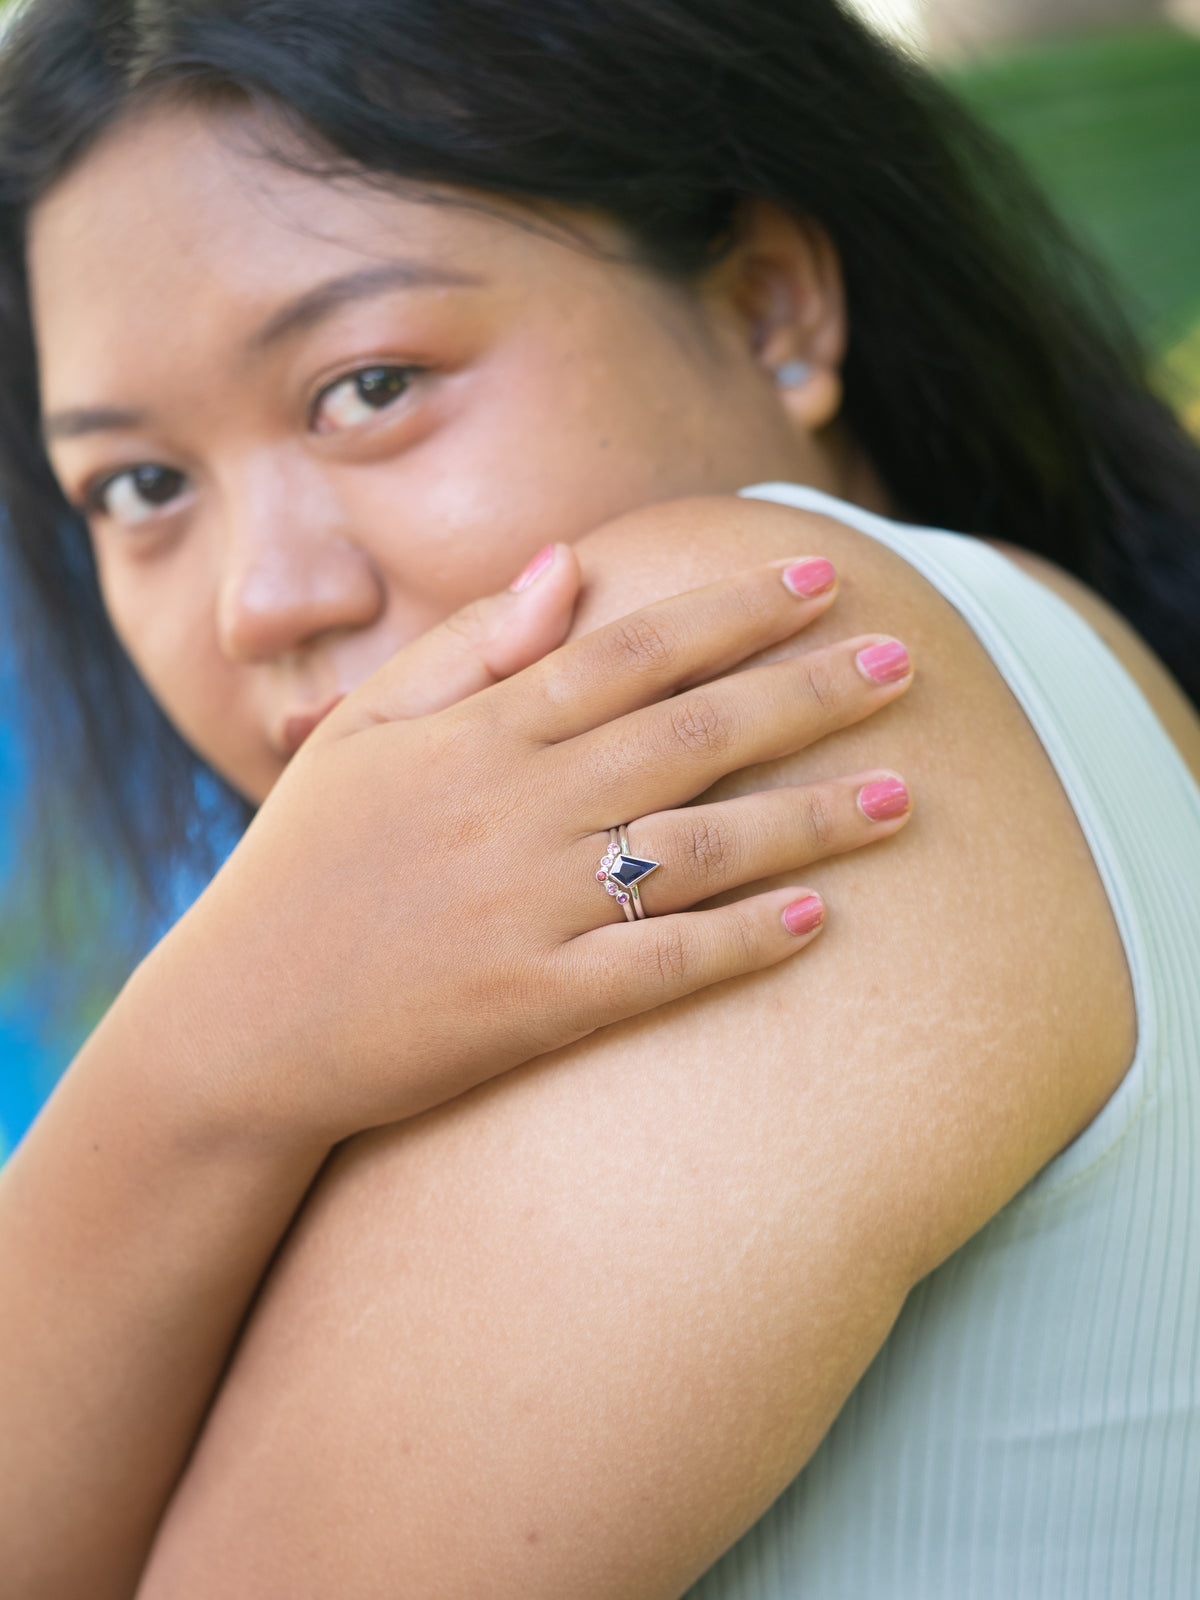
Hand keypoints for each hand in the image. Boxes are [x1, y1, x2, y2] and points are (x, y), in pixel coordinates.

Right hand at [139, 550, 913, 1146]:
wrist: (238, 1026)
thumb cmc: (303, 868)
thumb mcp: (363, 732)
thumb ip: (470, 645)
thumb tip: (569, 564)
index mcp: (478, 735)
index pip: (630, 651)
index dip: (732, 609)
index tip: (819, 575)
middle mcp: (516, 810)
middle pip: (692, 733)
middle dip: (808, 691)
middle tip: (906, 659)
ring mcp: (529, 909)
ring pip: (699, 847)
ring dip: (809, 818)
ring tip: (902, 796)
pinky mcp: (536, 1003)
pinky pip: (661, 966)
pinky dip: (741, 942)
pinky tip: (815, 921)